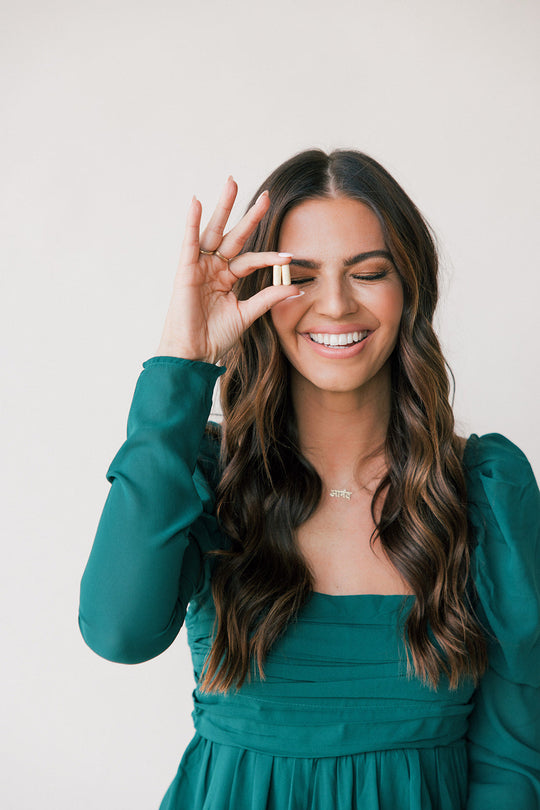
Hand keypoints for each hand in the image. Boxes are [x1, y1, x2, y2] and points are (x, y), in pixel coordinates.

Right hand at [156, 176, 299, 363]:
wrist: (194, 352)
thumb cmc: (215, 336)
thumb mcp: (247, 314)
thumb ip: (269, 297)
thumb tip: (297, 288)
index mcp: (227, 278)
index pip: (252, 259)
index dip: (270, 257)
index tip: (290, 257)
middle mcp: (214, 268)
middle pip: (234, 235)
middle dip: (249, 215)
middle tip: (266, 195)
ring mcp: (199, 266)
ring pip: (214, 231)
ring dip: (223, 207)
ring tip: (231, 183)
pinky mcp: (185, 270)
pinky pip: (189, 242)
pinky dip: (192, 223)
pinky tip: (197, 203)